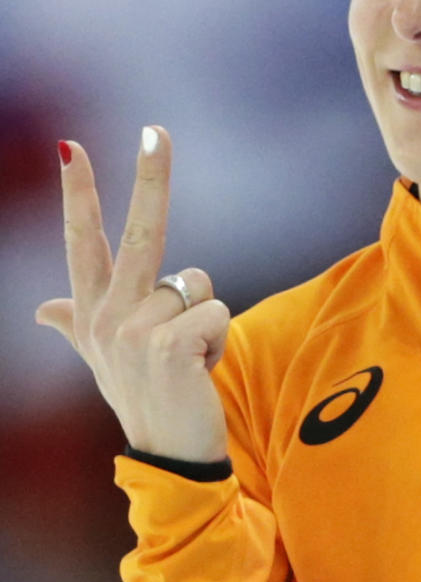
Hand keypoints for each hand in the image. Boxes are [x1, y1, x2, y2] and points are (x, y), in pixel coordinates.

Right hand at [35, 128, 230, 461]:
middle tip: (155, 130)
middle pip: (139, 233)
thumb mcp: (102, 358)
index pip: (81, 241)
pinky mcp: (168, 345)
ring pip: (198, 282)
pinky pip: (216, 309)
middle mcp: (107, 318)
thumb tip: (40, 309)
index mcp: (91, 313)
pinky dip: (219, 338)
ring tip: (190, 358)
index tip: (69, 146)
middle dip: (149, 178)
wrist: (169, 451)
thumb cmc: (145, 396)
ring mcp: (134, 332)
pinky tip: (200, 370)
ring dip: (207, 320)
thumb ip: (74, 324)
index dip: (77, 192)